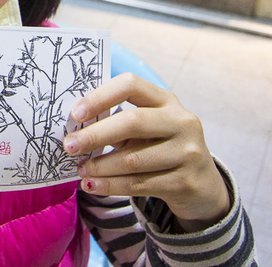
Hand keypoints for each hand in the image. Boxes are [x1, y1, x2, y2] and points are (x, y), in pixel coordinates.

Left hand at [63, 73, 229, 231]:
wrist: (202, 186)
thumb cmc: (160, 148)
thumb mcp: (145, 129)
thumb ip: (115, 123)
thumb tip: (73, 130)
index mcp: (165, 100)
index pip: (131, 85)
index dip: (100, 97)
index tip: (76, 114)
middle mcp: (181, 121)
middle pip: (132, 122)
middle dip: (95, 135)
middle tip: (69, 146)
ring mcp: (187, 152)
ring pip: (133, 160)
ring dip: (100, 166)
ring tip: (80, 170)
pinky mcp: (185, 182)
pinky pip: (140, 184)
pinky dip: (111, 186)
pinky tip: (92, 185)